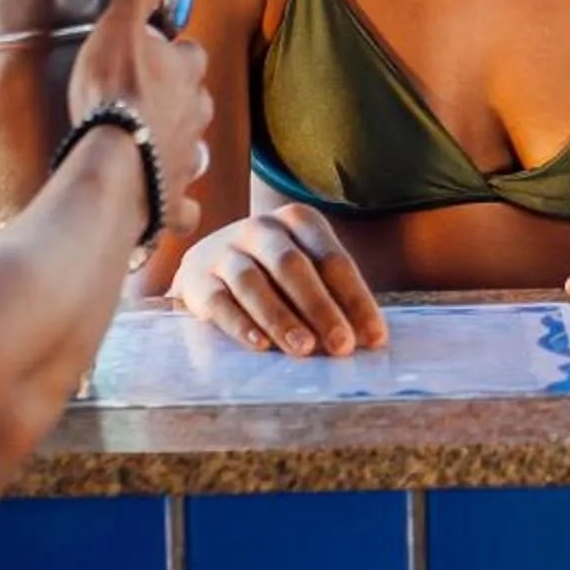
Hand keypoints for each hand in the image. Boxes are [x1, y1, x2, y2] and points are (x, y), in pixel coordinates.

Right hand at [69, 0, 210, 240]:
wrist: (112, 168)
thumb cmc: (113, 96)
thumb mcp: (120, 27)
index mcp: (186, 75)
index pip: (189, 54)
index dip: (172, 53)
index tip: (152, 53)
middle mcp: (196, 118)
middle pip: (194, 103)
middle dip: (178, 102)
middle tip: (147, 102)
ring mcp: (186, 162)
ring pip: (191, 151)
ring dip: (176, 149)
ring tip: (152, 149)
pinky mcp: (172, 203)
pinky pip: (180, 207)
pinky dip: (174, 207)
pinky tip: (163, 206)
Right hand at [170, 203, 388, 357]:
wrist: (206, 267)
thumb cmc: (272, 276)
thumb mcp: (304, 272)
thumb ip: (331, 299)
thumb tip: (366, 340)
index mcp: (298, 221)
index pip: (332, 259)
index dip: (356, 299)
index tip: (374, 338)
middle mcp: (260, 229)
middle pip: (293, 267)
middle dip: (321, 307)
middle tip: (342, 345)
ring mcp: (224, 250)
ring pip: (253, 282)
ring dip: (281, 318)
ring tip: (305, 349)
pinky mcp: (196, 279)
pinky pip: (219, 301)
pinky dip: (240, 324)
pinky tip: (260, 345)